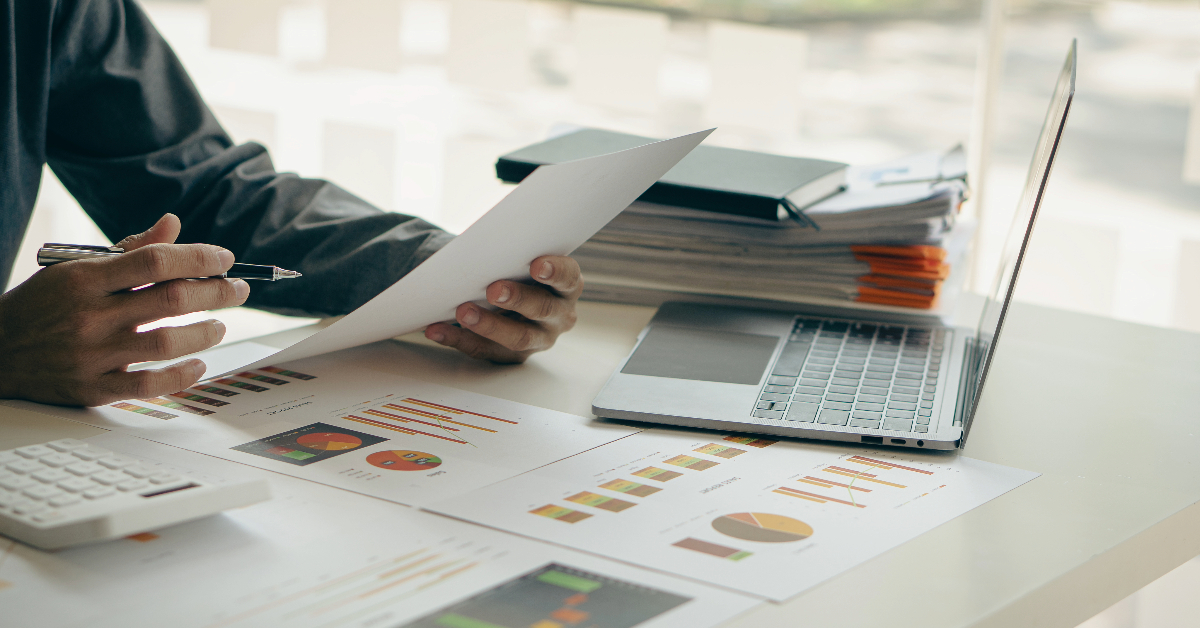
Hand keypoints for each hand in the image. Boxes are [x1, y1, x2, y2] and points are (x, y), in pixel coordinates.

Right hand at [0, 214, 248, 405]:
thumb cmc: (43, 306)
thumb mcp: (74, 268)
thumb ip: (128, 250)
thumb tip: (173, 224)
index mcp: (85, 279)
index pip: (156, 260)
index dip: (199, 256)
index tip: (225, 258)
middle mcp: (91, 316)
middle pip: (172, 299)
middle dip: (217, 291)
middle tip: (238, 289)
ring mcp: (92, 355)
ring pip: (168, 343)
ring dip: (205, 332)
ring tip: (219, 326)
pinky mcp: (93, 388)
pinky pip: (149, 384)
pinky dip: (182, 374)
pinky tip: (199, 363)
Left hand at [424, 256, 581, 362]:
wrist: (510, 295)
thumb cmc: (518, 271)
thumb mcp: (523, 262)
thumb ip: (515, 258)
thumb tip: (483, 250)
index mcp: (567, 287)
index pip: (568, 279)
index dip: (555, 272)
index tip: (537, 265)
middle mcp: (560, 315)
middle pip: (542, 309)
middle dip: (518, 299)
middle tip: (494, 290)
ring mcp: (539, 338)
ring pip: (518, 337)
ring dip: (489, 325)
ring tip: (463, 312)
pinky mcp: (514, 356)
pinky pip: (487, 351)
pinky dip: (459, 339)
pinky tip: (438, 330)